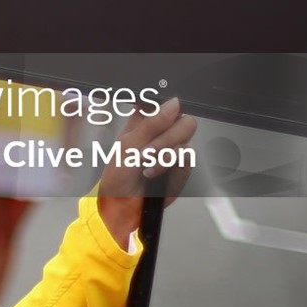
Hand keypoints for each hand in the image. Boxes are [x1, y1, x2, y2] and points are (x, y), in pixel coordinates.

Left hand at [95, 97, 197, 248]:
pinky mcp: (182, 166)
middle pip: (184, 120)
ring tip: (146, 163)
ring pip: (187, 138)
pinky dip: (169, 164)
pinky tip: (154, 171)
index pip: (165, 103)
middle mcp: (162, 131)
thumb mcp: (129, 143)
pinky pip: (188, 157)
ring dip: (164, 152)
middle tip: (148, 149)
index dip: (166, 108)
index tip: (157, 120)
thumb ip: (153, 123)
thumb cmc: (118, 173)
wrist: (123, 203)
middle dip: (167, 136)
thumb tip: (174, 103)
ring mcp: (173, 148)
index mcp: (145, 120)